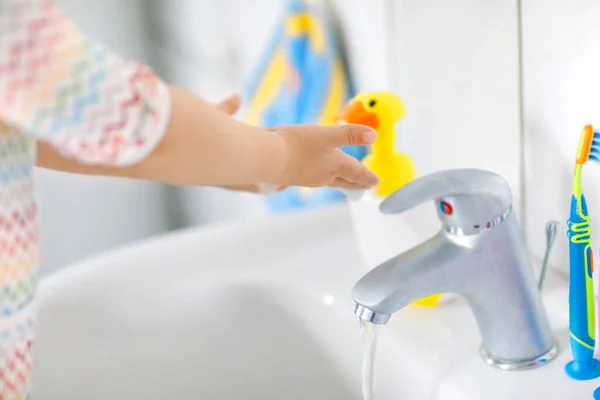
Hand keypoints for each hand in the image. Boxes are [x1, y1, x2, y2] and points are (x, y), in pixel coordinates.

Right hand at [213, 94, 378, 191]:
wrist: (267, 158)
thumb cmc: (297, 145)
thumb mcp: (326, 134)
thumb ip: (350, 134)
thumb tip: (373, 135)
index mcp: (335, 165)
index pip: (356, 173)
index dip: (368, 176)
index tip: (376, 182)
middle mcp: (324, 175)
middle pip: (345, 181)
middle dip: (356, 183)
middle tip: (365, 187)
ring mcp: (308, 178)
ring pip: (330, 181)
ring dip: (341, 182)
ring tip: (345, 182)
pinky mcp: (293, 176)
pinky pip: (314, 179)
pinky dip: (323, 178)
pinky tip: (316, 174)